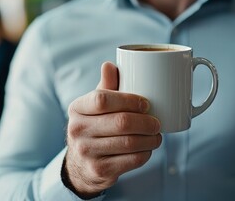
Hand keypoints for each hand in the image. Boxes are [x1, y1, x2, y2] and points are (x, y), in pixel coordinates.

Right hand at [64, 62, 161, 198]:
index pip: (102, 99)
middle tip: (157, 122)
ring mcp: (87, 152)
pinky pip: (131, 160)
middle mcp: (77, 130)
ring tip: (156, 135)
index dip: (129, 100)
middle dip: (146, 122)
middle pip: (120, 122)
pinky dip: (145, 153)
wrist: (79, 166)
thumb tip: (110, 64)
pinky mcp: (99, 170)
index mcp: (77, 108)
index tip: (145, 103)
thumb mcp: (94, 106)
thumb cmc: (93, 127)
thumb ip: (105, 86)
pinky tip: (148, 149)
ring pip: (129, 143)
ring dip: (150, 139)